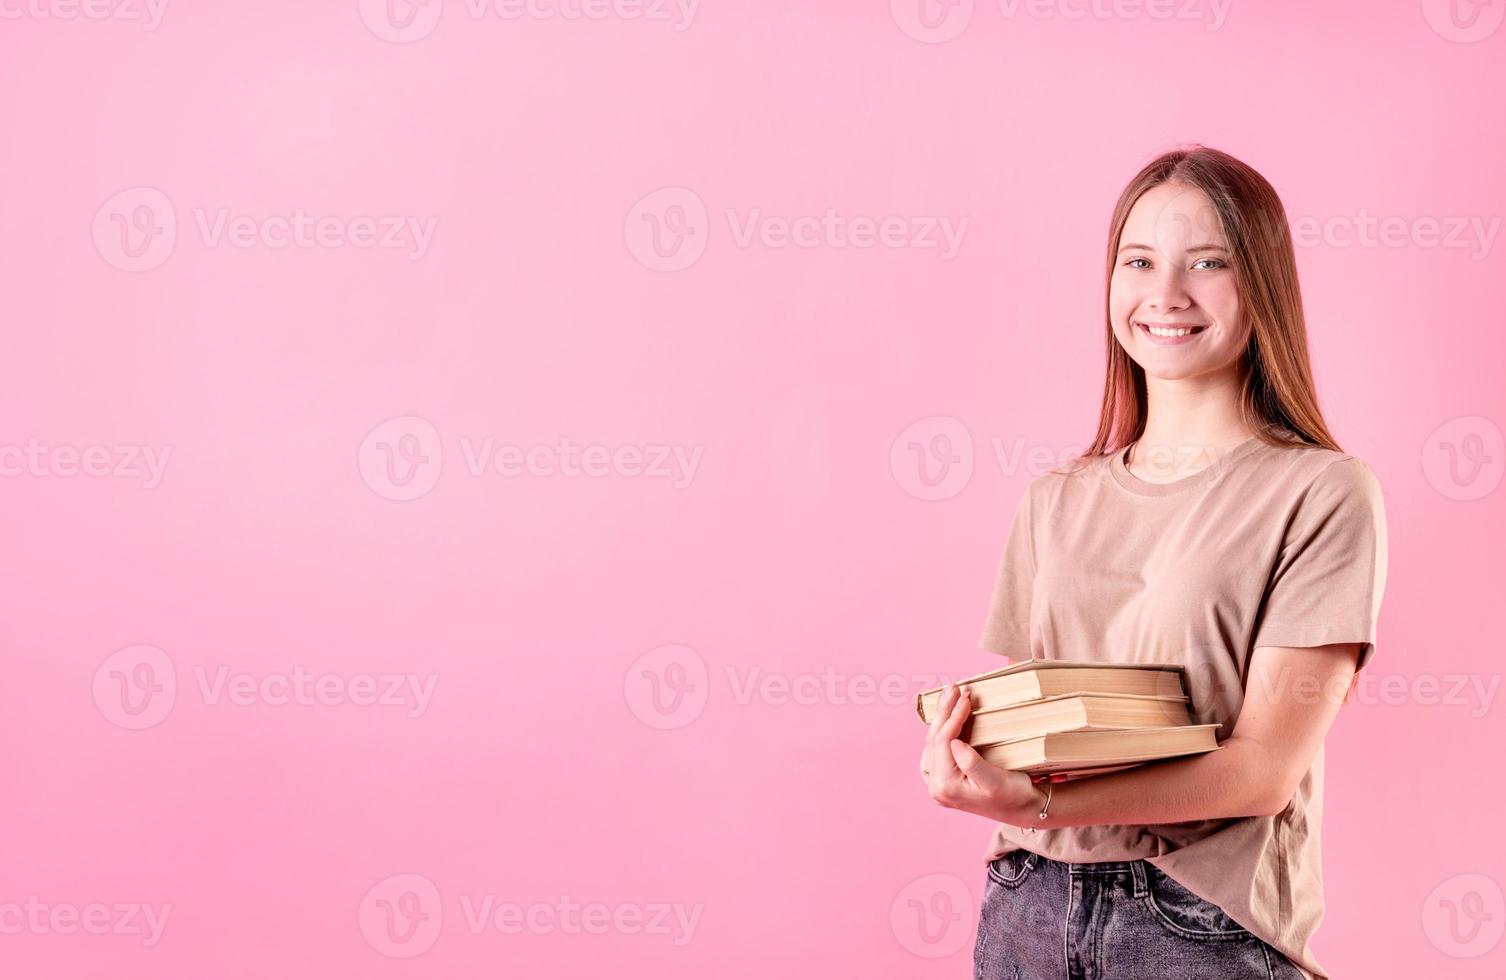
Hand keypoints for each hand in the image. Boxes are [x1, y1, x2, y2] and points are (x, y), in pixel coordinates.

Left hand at [920, 683, 1045, 824]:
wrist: (1024, 809)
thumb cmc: (1015, 795)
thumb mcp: (994, 781)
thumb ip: (971, 763)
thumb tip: (953, 742)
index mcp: (945, 787)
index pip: (943, 742)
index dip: (953, 717)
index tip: (966, 697)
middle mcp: (936, 788)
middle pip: (934, 741)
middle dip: (944, 712)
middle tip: (954, 688)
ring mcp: (938, 784)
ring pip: (933, 743)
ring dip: (941, 718)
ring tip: (949, 696)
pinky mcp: (944, 780)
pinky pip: (937, 750)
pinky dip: (943, 730)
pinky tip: (948, 716)